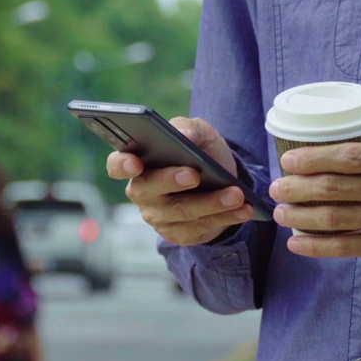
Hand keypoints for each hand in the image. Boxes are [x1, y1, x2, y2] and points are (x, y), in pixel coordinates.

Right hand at [106, 117, 254, 245]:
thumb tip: (183, 133)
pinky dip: (224, 218)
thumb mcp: (200, 133)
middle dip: (171, 181)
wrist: (223, 179)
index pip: (117, 164)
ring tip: (236, 194)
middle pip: (148, 190)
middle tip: (194, 175)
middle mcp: (142, 192)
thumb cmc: (201, 152)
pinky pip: (199, 227)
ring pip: (181, 211)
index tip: (135, 162)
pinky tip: (243, 210)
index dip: (122, 165)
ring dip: (211, 203)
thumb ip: (189, 127)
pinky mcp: (178, 233)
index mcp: (138, 162)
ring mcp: (158, 216)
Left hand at [268, 135, 360, 260]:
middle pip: (333, 188)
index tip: (289, 160)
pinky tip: (296, 243)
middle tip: (277, 188)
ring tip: (281, 213)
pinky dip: (317, 247)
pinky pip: (346, 247)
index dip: (313, 158)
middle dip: (297, 188)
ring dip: (300, 217)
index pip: (347, 156)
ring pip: (334, 219)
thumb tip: (334, 133)